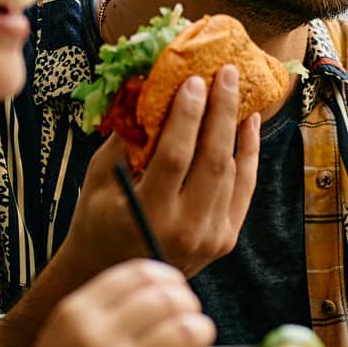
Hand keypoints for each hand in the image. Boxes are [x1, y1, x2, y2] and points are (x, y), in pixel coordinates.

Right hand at [0, 259, 228, 346]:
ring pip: (187, 330)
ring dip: (202, 332)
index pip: (139, 272)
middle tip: (190, 321)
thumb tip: (151, 296)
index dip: (169, 280)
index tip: (176, 293)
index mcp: (75, 314)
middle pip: (168, 297)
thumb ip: (97, 318)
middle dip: (189, 305)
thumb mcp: (57, 341)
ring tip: (199, 342)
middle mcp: (98, 336)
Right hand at [63, 67, 262, 277]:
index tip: (194, 81)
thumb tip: (148, 89)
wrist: (114, 273)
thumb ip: (125, 140)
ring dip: (237, 128)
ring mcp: (210, 237)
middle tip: (226, 73)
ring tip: (237, 91)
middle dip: (221, 111)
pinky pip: (243, 189)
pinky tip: (249, 124)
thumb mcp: (98, 180)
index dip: (187, 116)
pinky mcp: (225, 239)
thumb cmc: (97, 220)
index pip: (175, 156)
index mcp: (147, 214)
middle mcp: (184, 229)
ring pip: (232, 173)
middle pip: (213, 161)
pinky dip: (249, 155)